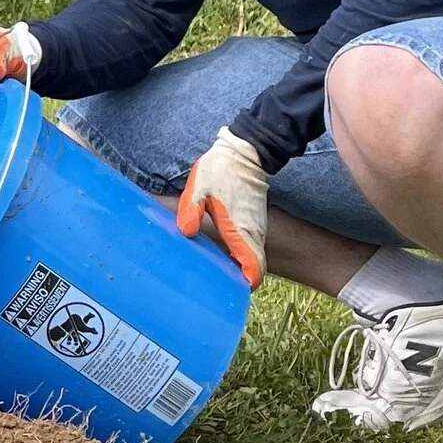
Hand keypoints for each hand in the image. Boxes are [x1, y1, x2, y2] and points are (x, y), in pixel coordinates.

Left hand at [178, 127, 267, 289]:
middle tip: (213, 287)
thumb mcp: (199, 186)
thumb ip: (191, 210)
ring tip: (212, 274)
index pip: (253, 269)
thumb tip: (186, 232)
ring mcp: (256, 229)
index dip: (243, 285)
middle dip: (238, 282)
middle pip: (254, 270)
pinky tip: (218, 255)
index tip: (225, 291)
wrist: (245, 151)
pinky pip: (250, 248)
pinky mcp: (254, 223)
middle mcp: (253, 233)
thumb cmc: (221, 169)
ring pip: (253, 259)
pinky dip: (240, 257)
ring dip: (239, 270)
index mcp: (240, 229)